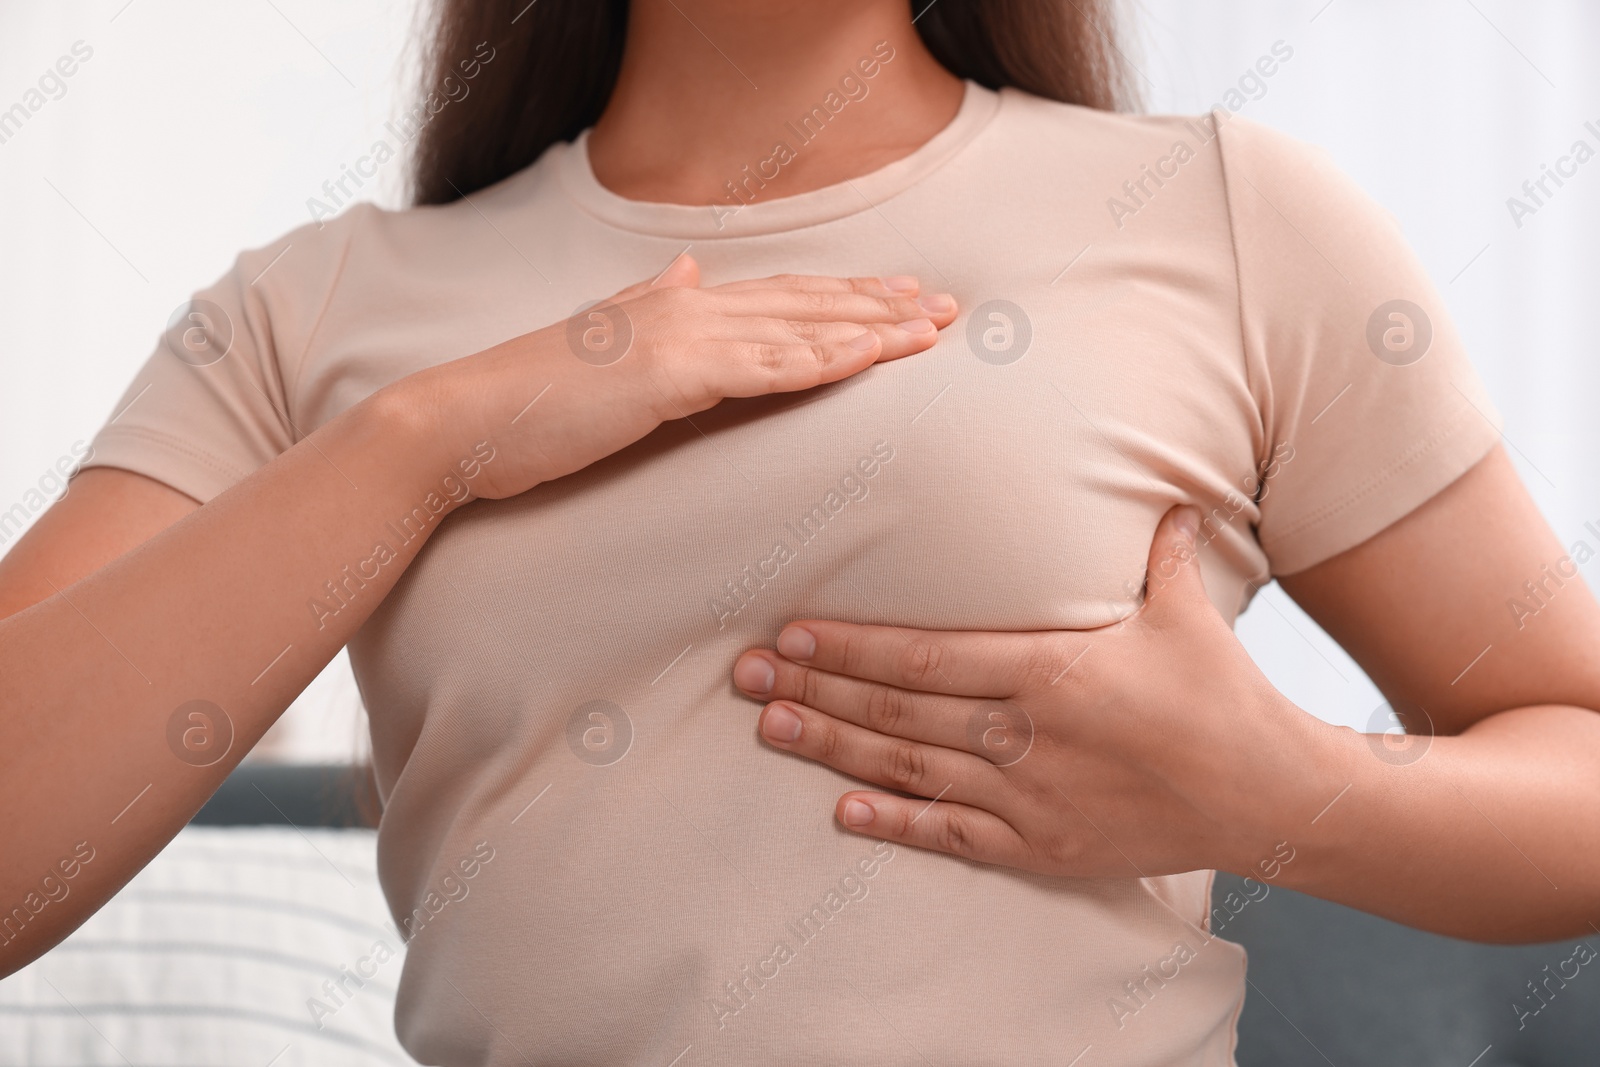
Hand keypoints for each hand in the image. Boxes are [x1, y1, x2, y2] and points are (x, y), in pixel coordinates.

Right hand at [396, 254, 956, 498]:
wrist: (468, 420)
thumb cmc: (532, 399)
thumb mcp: (599, 341)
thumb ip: (648, 304)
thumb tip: (682, 274)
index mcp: (674, 304)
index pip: (781, 297)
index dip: (847, 295)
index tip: (903, 297)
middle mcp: (686, 306)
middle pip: (806, 303)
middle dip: (881, 305)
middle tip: (947, 310)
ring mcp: (680, 336)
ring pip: (798, 330)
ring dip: (872, 330)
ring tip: (932, 332)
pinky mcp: (671, 375)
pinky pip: (766, 368)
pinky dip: (824, 362)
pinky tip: (872, 360)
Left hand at [731, 506, 1340, 877]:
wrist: (1268, 796)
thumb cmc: (1224, 696)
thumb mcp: (1187, 612)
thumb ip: (1156, 551)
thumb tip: (1160, 491)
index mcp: (1051, 670)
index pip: (925, 654)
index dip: (851, 644)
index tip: (792, 632)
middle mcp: (1026, 734)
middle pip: (897, 708)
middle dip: (815, 689)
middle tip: (745, 677)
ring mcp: (1028, 797)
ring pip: (909, 767)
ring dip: (833, 746)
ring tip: (769, 727)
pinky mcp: (1040, 847)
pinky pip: (952, 836)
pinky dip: (895, 824)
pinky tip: (841, 811)